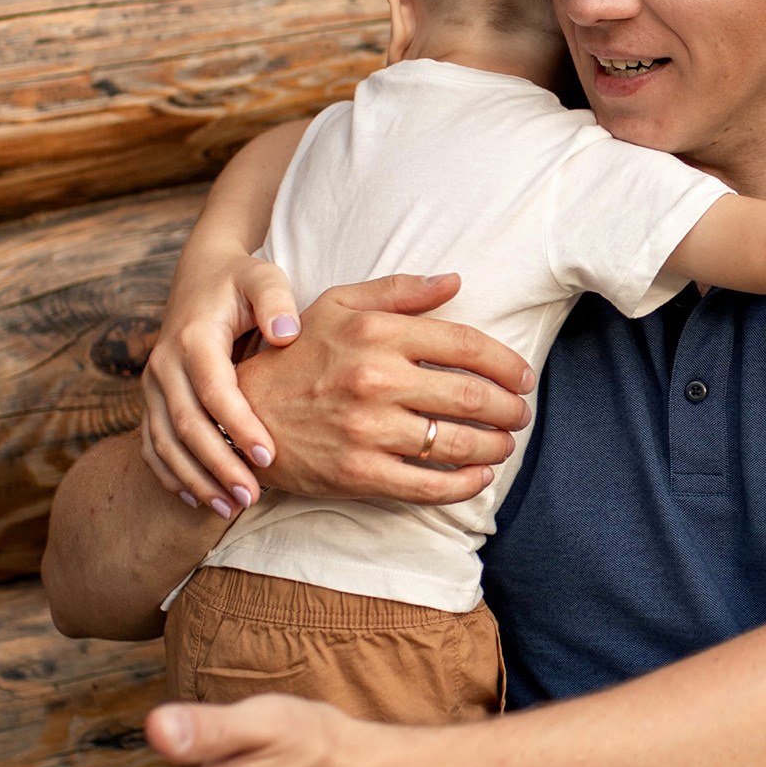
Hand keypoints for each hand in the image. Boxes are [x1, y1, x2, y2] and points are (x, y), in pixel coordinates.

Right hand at [142, 243, 306, 512]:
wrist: (200, 275)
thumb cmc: (241, 281)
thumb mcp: (262, 278)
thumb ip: (275, 301)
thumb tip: (286, 334)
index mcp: (192, 338)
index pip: (213, 390)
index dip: (239, 425)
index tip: (269, 455)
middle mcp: (163, 365)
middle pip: (186, 425)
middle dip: (218, 465)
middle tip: (251, 497)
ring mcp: (152, 387)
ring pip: (165, 443)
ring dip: (196, 479)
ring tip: (230, 509)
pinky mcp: (151, 402)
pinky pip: (153, 446)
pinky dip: (172, 476)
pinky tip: (200, 500)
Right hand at [241, 274, 533, 504]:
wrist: (241, 414)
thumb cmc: (296, 355)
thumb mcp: (337, 305)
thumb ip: (399, 291)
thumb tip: (456, 281)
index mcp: (377, 333)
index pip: (467, 345)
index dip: (507, 364)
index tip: (523, 376)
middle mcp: (376, 379)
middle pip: (473, 396)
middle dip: (510, 409)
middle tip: (520, 414)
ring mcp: (367, 429)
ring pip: (458, 442)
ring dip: (496, 445)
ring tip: (505, 443)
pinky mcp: (358, 473)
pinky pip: (430, 485)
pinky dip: (466, 484)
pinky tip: (480, 476)